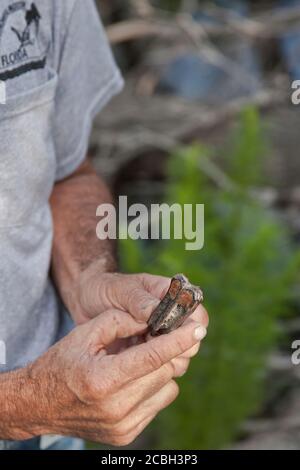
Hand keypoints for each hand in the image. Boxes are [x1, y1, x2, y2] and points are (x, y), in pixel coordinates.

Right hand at [29, 310, 205, 445]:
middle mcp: (116, 408)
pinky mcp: (126, 435)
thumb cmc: (61, 364)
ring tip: (138, 361)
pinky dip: (154, 387)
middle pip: (164, 372)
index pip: (152, 357)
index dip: (178, 340)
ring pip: (167, 388)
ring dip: (161, 370)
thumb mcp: (85, 333)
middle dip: (167, 351)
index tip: (197, 329)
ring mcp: (123, 426)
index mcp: (103, 380)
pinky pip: (157, 404)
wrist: (39, 404)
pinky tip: (133, 380)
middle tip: (158, 338)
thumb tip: (151, 318)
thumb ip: (119, 320)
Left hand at [71, 265, 208, 376]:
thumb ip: (138, 300)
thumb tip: (155, 311)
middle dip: (176, 349)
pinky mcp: (147, 354)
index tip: (168, 333)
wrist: (84, 302)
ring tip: (136, 354)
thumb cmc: (104, 289)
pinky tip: (131, 366)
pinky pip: (160, 369)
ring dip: (164, 362)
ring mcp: (160, 338)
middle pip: (192, 342)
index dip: (190, 327)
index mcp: (171, 297)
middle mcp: (171, 319)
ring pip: (179, 359)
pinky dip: (150, 371)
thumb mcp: (119, 289)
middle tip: (147, 344)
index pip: (197, 314)